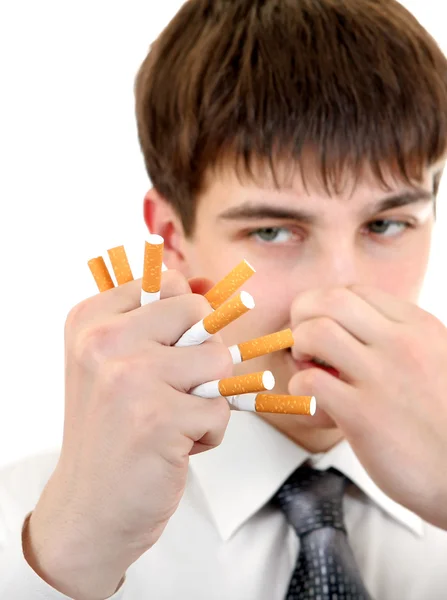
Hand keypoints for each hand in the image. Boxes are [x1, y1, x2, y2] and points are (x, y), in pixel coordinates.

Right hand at [24, 272, 232, 599]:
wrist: (90, 508)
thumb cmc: (113, 431)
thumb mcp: (118, 362)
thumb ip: (160, 318)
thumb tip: (210, 284)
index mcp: (91, 319)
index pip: (169, 283)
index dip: (185, 319)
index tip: (170, 350)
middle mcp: (103, 340)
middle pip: (200, 313)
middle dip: (202, 354)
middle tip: (173, 389)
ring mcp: (130, 377)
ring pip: (219, 358)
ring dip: (208, 396)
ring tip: (172, 419)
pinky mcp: (158, 417)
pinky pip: (221, 408)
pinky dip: (209, 433)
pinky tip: (173, 446)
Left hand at [289, 285, 446, 529]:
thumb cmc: (443, 421)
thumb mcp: (436, 361)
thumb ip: (400, 340)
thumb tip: (352, 329)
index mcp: (420, 328)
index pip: (356, 292)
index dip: (327, 305)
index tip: (322, 325)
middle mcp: (402, 344)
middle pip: (331, 299)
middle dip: (303, 313)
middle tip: (303, 340)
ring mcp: (381, 377)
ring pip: (315, 332)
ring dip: (298, 346)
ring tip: (308, 366)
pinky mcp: (363, 415)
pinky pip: (309, 382)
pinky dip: (299, 388)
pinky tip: (315, 402)